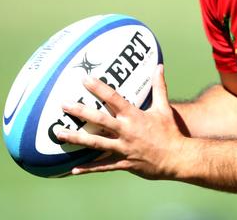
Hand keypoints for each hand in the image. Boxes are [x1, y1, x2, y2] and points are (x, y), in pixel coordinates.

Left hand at [55, 64, 183, 178]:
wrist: (177, 157)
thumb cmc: (170, 131)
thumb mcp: (164, 107)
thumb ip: (159, 87)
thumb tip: (159, 66)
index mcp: (134, 116)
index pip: (113, 98)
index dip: (98, 88)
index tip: (84, 79)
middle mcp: (126, 131)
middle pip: (98, 119)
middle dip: (80, 112)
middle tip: (63, 105)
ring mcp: (123, 148)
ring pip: (95, 143)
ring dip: (76, 138)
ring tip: (59, 134)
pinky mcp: (123, 162)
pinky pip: (102, 166)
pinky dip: (88, 168)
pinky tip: (73, 169)